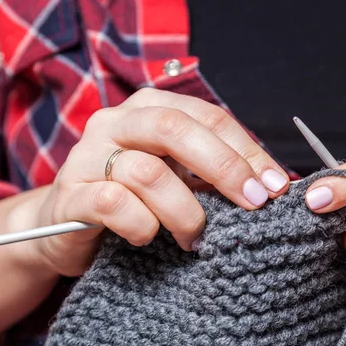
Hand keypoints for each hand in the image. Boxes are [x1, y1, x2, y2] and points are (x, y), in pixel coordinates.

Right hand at [33, 88, 289, 276]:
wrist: (69, 225)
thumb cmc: (135, 197)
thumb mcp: (179, 175)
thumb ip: (214, 172)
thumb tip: (272, 183)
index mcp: (150, 108)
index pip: (208, 117)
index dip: (247, 150)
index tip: (276, 184)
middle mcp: (116, 122)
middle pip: (175, 129)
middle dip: (224, 167)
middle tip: (254, 202)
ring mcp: (88, 155)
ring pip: (148, 172)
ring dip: (185, 211)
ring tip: (196, 236)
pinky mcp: (72, 193)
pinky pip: (114, 204)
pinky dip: (143, 225)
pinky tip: (149, 237)